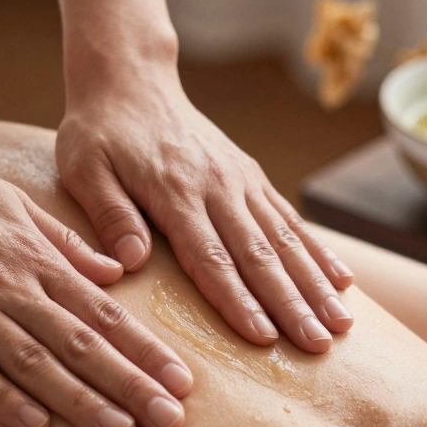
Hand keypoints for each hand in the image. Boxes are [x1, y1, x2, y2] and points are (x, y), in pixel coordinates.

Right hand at [0, 145, 192, 426]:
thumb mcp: (12, 202)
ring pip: (34, 361)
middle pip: (80, 343)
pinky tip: (35, 426)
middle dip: (130, 384)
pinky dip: (2, 397)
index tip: (181, 381)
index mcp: (34, 258)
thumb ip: (65, 241)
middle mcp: (9, 286)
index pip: (103, 312)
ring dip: (80, 400)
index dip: (145, 349)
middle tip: (170, 421)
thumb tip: (117, 268)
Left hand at [56, 77, 355, 351]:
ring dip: (314, 285)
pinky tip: (342, 281)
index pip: (209, 257)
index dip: (237, 300)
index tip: (263, 337)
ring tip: (341, 325)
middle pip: (259, 255)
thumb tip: (130, 263)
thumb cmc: (99, 132)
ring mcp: (240, 180)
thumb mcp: (84, 168)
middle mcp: (217, 186)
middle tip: (318, 346)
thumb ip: (109, 214)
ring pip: (284, 239)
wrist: (131, 80)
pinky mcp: (250, 175)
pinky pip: (289, 218)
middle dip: (291, 304)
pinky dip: (317, 251)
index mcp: (174, 191)